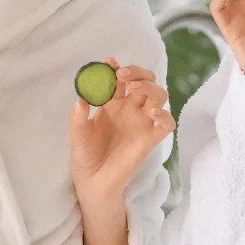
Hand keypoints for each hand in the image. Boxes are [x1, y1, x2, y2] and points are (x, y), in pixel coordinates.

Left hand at [68, 58, 174, 207]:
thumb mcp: (77, 135)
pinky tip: (152, 114)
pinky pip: (167, 124)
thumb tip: (80, 100)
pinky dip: (165, 116)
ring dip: (150, 87)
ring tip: (134, 88)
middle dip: (137, 72)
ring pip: (158, 96)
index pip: (120, 79)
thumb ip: (78, 118)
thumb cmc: (85, 156)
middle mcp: (129, 109)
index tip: (109, 62)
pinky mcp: (150, 139)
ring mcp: (141, 123)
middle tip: (122, 75)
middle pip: (144, 81)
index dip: (117, 68)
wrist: (93, 182)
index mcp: (112, 104)